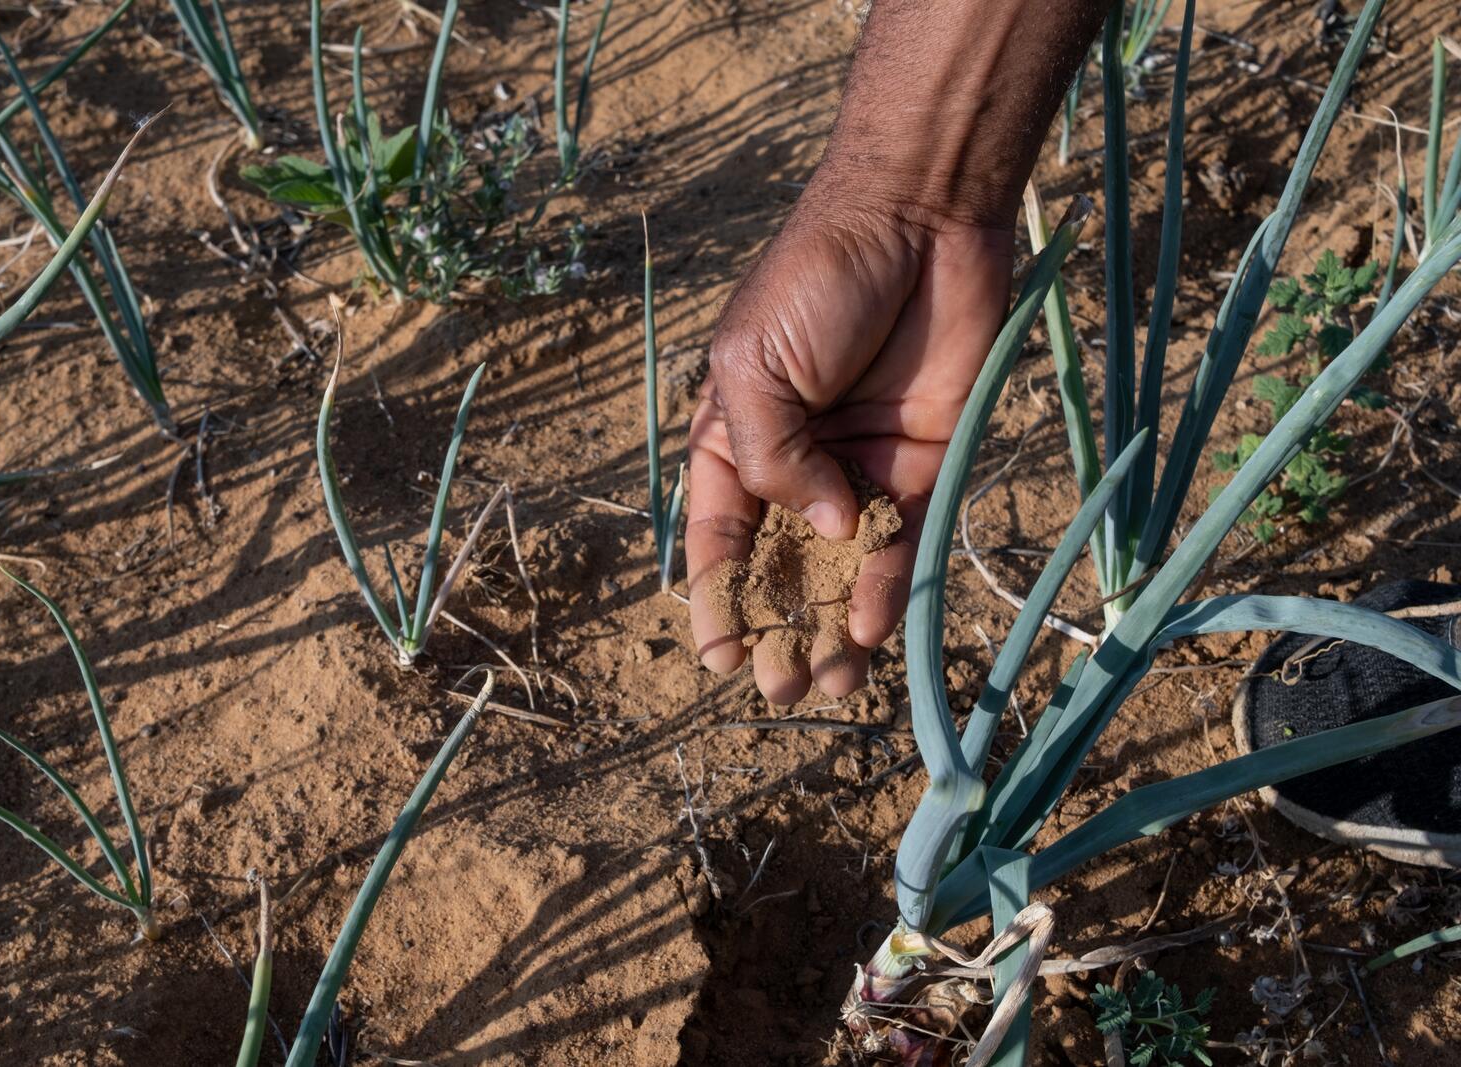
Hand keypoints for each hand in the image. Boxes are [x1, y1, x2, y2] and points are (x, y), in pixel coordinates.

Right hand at [686, 182, 1013, 703]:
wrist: (915, 219)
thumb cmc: (813, 280)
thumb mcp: (753, 366)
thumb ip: (770, 459)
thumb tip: (824, 531)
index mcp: (736, 438)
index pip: (719, 537)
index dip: (716, 598)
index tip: (718, 655)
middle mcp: (799, 464)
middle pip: (783, 566)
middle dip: (779, 628)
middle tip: (780, 689)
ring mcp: (861, 468)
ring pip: (845, 568)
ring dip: (834, 625)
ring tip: (829, 684)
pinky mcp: (924, 463)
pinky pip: (904, 537)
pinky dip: (889, 582)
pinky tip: (872, 625)